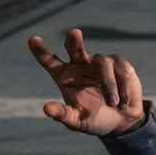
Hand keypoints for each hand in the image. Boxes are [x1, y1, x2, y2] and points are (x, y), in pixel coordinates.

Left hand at [28, 28, 145, 136]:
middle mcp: (80, 65)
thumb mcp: (76, 121)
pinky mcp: (120, 64)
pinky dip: (123, 90)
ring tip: (113, 104)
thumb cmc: (95, 119)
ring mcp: (100, 63)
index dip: (41, 50)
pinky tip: (122, 103)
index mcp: (65, 76)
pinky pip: (121, 72)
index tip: (32, 40)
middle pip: (74, 47)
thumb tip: (47, 109)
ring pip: (103, 65)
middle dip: (74, 40)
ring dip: (109, 85)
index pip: (50, 60)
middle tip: (74, 33)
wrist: (122, 121)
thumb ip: (62, 114)